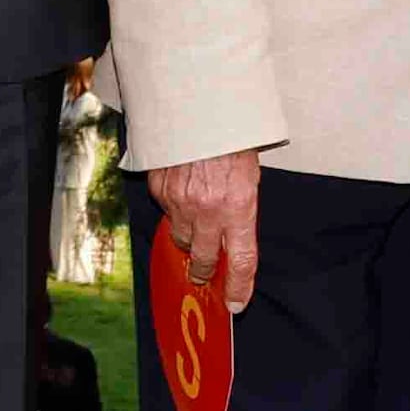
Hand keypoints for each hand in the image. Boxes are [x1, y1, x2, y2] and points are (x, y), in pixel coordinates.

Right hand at [144, 147, 264, 314]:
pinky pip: (166, 211)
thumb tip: (231, 239)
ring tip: (194, 226)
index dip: (239, 286)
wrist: (201, 107)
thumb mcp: (249, 177)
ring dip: (187, 238)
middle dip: (203, 272)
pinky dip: (173, 208)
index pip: (241, 260)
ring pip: (180, 238)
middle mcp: (208, 210)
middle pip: (203, 259)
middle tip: (203, 275)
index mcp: (238, 207)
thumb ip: (241, 211)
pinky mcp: (160, 189)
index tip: (235, 303)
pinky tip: (182, 191)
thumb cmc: (232, 140)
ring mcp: (180, 202)